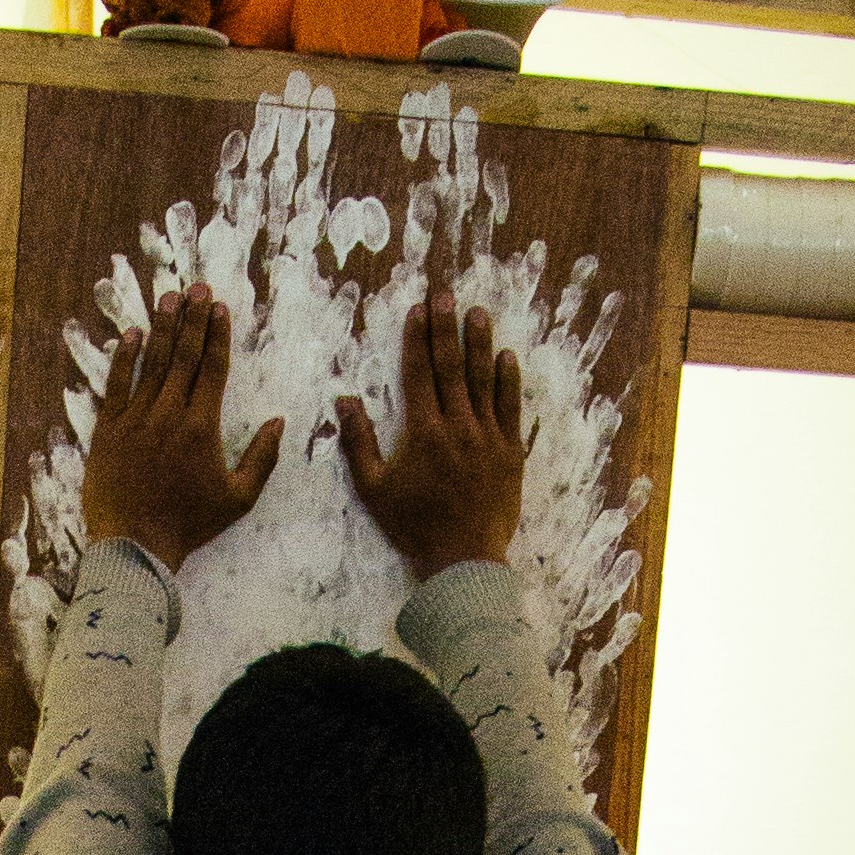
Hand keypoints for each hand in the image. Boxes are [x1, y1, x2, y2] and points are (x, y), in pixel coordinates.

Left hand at [82, 288, 282, 571]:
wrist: (134, 546)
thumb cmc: (189, 525)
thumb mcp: (238, 499)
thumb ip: (262, 458)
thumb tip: (279, 422)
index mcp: (202, 427)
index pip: (212, 368)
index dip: (217, 334)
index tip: (220, 307)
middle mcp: (169, 415)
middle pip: (183, 355)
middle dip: (192, 318)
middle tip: (197, 286)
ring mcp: (135, 420)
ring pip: (151, 363)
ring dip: (162, 327)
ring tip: (169, 297)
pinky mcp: (108, 430)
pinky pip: (115, 385)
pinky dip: (124, 358)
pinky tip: (131, 334)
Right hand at [340, 293, 526, 579]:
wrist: (464, 559)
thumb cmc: (414, 527)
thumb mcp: (374, 489)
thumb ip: (358, 442)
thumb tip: (343, 401)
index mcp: (423, 431)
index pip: (419, 372)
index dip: (418, 337)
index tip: (419, 309)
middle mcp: (458, 426)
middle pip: (452, 366)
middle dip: (448, 328)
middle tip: (447, 294)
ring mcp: (488, 437)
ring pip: (484, 380)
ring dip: (480, 343)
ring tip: (478, 313)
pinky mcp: (510, 452)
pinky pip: (511, 408)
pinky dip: (509, 381)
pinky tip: (507, 357)